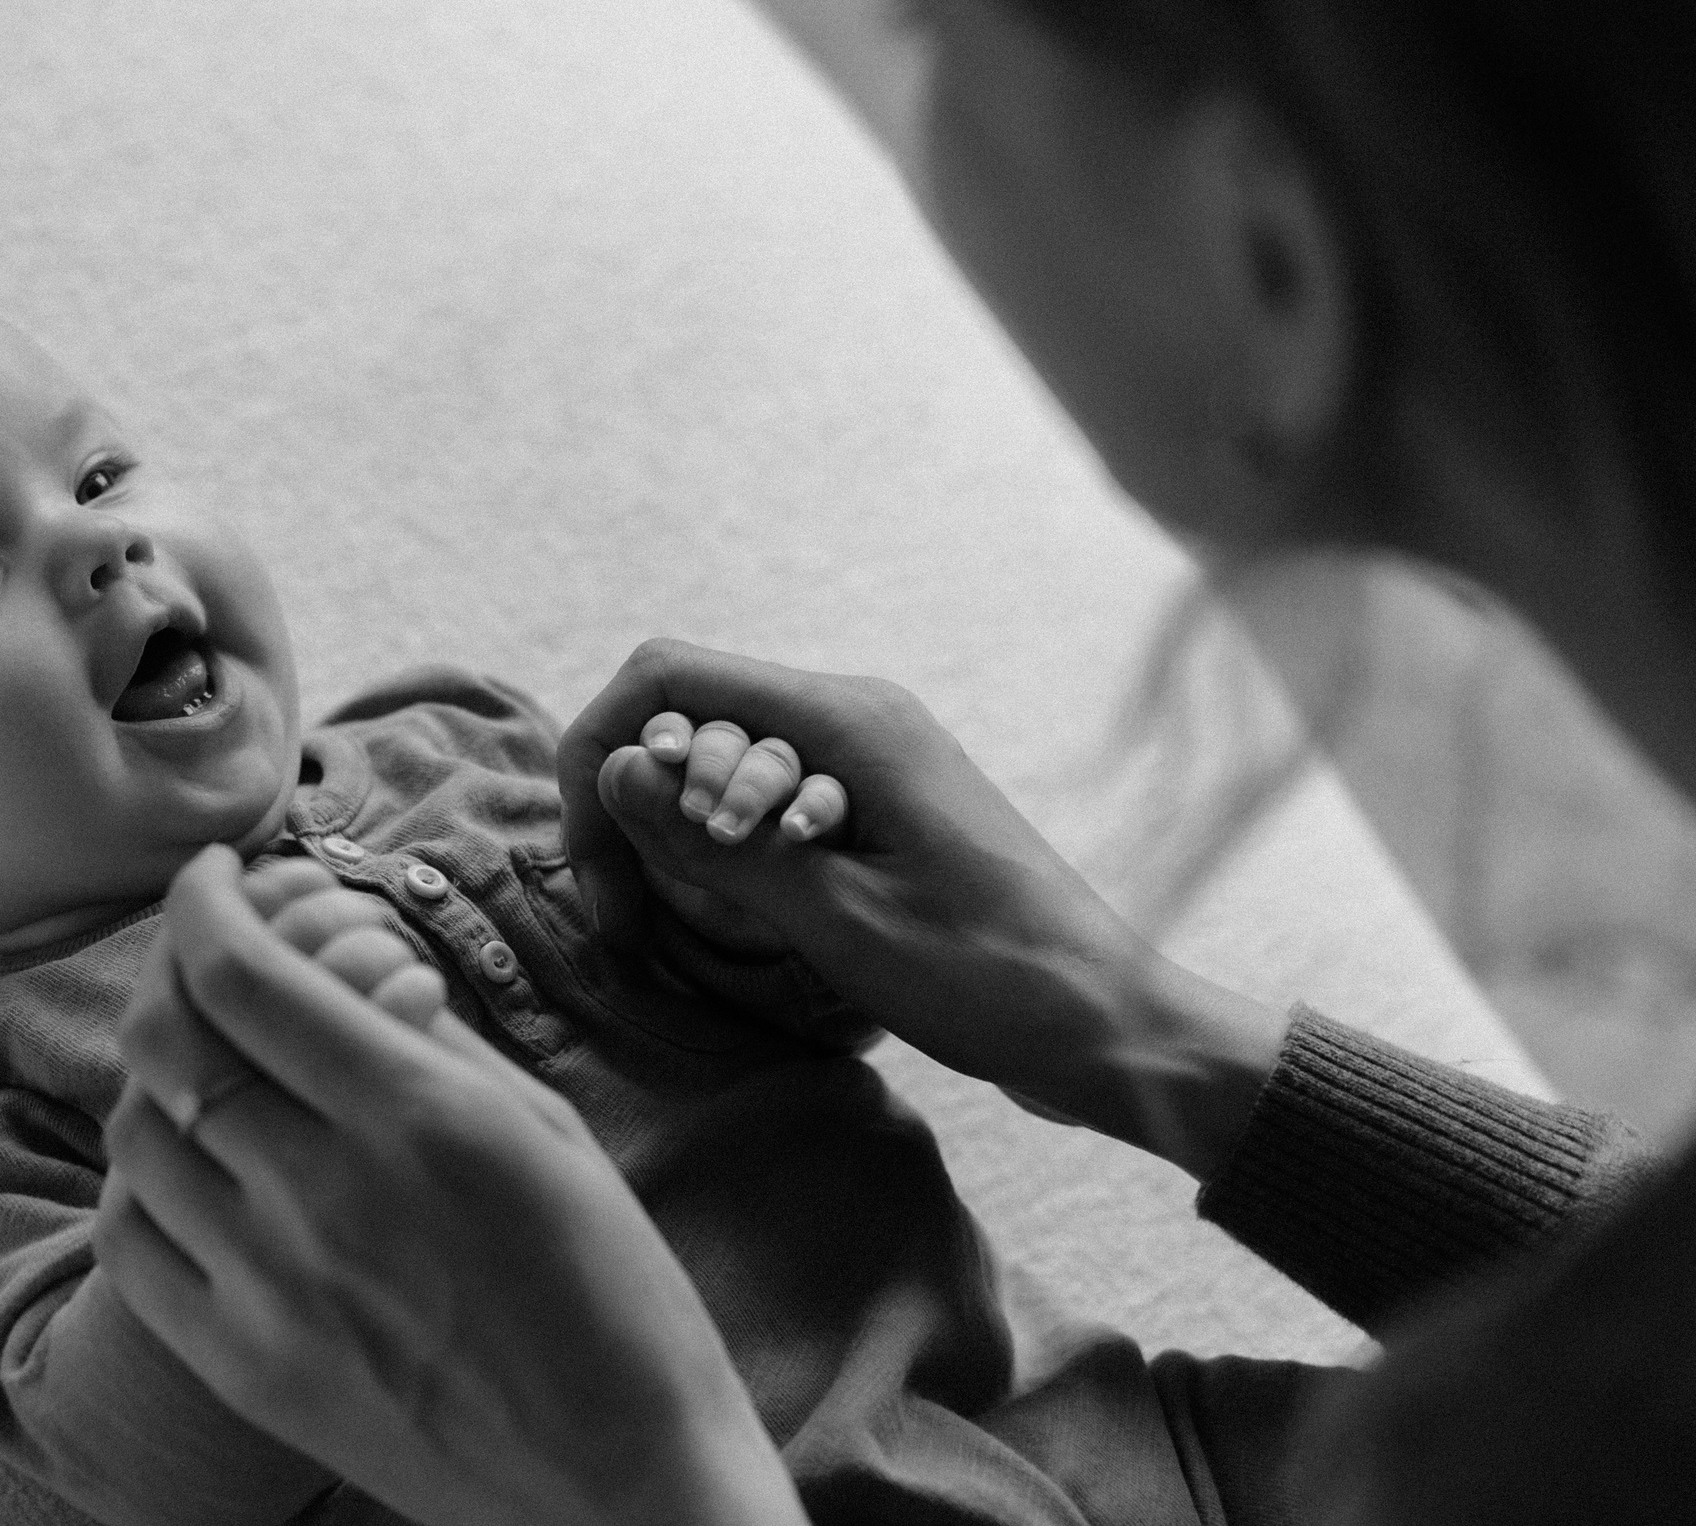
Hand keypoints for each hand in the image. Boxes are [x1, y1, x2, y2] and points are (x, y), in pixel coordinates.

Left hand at [97, 846, 805, 1525]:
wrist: (624, 1486)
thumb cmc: (616, 1298)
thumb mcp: (546, 1131)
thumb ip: (432, 1039)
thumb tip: (348, 962)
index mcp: (418, 1117)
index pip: (245, 974)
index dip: (205, 901)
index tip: (217, 874)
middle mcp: (326, 1195)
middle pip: (173, 1042)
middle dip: (175, 965)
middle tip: (206, 946)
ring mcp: (272, 1291)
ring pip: (137, 1136)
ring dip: (158, 1070)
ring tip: (207, 1056)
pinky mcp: (246, 1370)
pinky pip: (133, 1247)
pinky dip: (143, 1181)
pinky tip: (190, 1163)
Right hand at [558, 639, 1285, 1180]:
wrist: (1109, 1025)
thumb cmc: (987, 978)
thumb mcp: (836, 920)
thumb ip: (718, 844)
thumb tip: (622, 773)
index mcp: (847, 719)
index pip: (669, 678)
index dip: (603, 753)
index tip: (595, 862)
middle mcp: (855, 714)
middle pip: (688, 715)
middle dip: (633, 805)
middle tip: (626, 922)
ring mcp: (870, 756)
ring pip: (721, 758)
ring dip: (679, 833)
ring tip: (679, 927)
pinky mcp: (878, 804)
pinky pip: (767, 796)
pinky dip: (727, 848)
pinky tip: (738, 918)